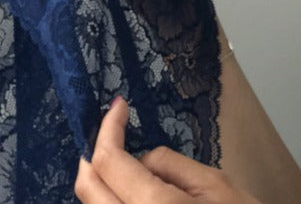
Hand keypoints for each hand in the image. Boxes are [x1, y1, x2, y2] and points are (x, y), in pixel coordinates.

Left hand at [75, 96, 262, 202]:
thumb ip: (170, 164)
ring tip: (124, 160)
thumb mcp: (213, 184)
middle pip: (87, 187)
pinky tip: (130, 187)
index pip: (109, 161)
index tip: (118, 106)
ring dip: (100, 180)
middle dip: (92, 152)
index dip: (108, 128)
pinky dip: (111, 199)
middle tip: (111, 128)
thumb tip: (140, 159)